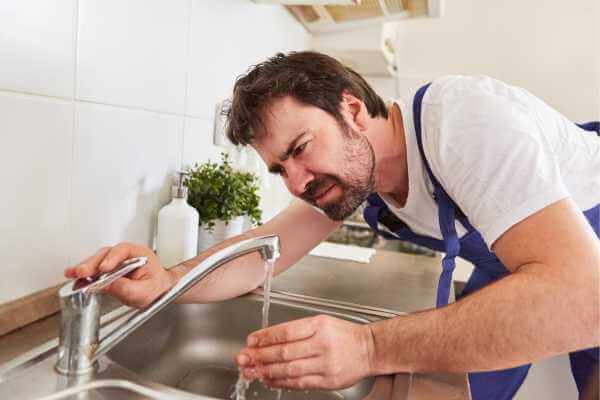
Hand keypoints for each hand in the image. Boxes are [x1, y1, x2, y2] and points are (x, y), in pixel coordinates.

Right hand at [64, 243, 176, 307]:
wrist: (158, 294)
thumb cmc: (157, 289)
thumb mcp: (145, 291)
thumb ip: (127, 288)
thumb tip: (108, 285)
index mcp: (140, 255)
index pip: (123, 251)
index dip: (111, 258)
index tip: (104, 268)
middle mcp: (127, 256)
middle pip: (106, 254)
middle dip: (92, 263)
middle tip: (82, 272)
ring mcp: (117, 262)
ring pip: (98, 260)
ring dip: (85, 267)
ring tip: (73, 273)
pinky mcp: (109, 272)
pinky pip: (96, 270)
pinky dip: (85, 274)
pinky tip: (74, 276)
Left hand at [235, 315, 374, 389]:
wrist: (369, 349)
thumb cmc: (344, 334)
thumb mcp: (321, 322)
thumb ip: (297, 330)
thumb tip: (268, 340)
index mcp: (319, 325)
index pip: (286, 332)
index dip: (265, 338)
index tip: (250, 341)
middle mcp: (322, 344)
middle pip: (284, 351)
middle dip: (260, 356)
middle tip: (243, 358)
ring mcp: (325, 364)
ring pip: (289, 369)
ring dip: (266, 371)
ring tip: (251, 371)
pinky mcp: (327, 381)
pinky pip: (299, 383)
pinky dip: (281, 382)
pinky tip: (269, 380)